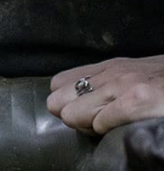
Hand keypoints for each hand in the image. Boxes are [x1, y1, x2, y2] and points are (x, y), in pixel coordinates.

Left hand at [48, 56, 163, 133]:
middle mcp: (110, 73)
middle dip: (71, 116)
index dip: (66, 103)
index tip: (82, 113)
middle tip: (92, 124)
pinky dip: (104, 130)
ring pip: (73, 113)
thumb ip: (109, 83)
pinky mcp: (138, 100)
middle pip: (58, 101)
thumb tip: (82, 99)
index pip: (59, 83)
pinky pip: (100, 122)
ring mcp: (123, 86)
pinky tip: (120, 128)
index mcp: (108, 67)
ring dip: (85, 126)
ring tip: (105, 127)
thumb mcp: (134, 75)